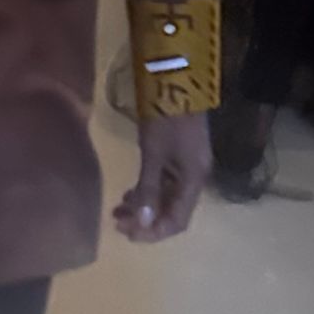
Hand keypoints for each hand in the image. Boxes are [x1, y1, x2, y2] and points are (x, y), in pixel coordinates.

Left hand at [115, 113, 211, 243]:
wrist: (177, 81)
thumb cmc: (164, 120)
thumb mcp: (153, 154)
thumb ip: (148, 189)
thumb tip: (143, 223)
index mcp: (194, 180)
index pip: (177, 221)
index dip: (153, 232)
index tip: (127, 232)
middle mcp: (196, 178)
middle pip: (173, 212)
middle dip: (146, 221)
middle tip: (117, 222)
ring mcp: (189, 167)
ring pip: (167, 198)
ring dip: (144, 207)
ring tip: (117, 210)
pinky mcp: (181, 157)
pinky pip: (166, 184)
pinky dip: (148, 191)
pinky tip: (129, 193)